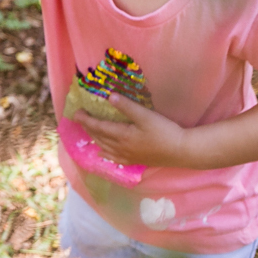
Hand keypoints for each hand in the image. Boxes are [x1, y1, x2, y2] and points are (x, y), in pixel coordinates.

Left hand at [74, 95, 191, 167]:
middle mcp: (121, 148)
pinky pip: (114, 158)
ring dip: (94, 139)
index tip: (76, 113)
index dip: (85, 120)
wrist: (182, 151)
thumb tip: (109, 96)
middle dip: (87, 127)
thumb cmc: (164, 131)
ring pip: (105, 147)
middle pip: (99, 137)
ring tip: (88, 131)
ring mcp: (128, 156)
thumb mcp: (145, 115)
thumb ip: (126, 106)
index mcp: (121, 135)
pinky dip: (105, 153)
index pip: (97, 127)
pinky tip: (103, 153)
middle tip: (80, 118)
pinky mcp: (136, 161)